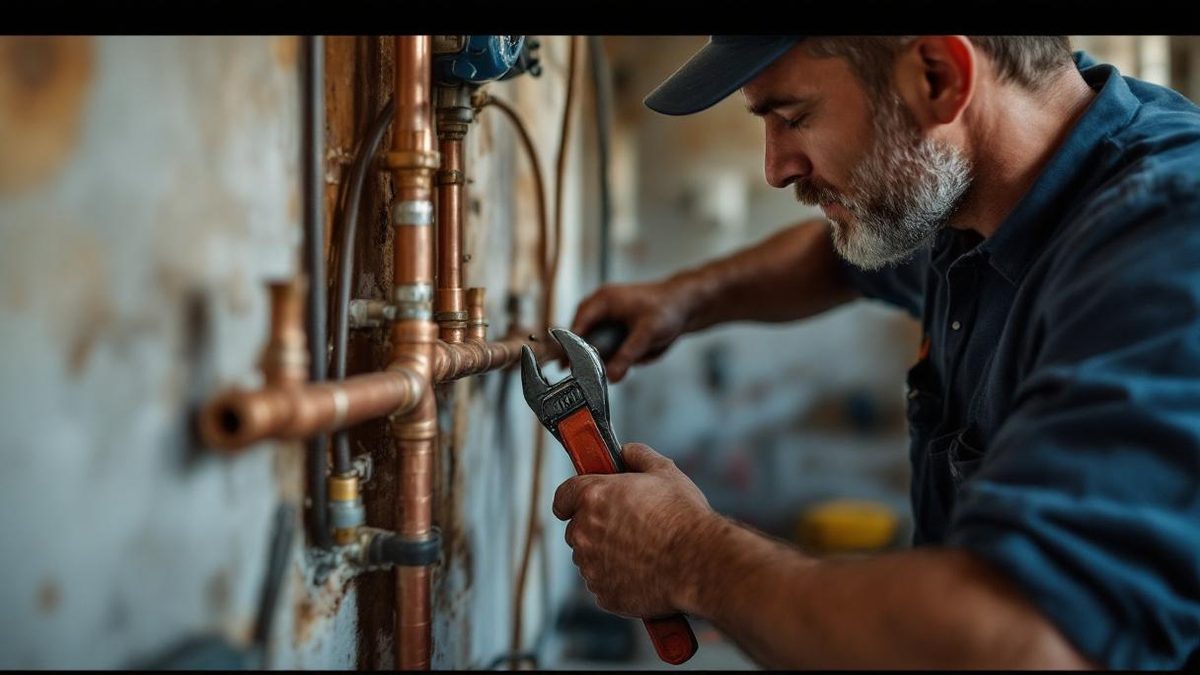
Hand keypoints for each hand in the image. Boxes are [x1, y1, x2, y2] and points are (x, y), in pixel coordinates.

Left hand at [552, 443, 713, 617]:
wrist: (699, 563)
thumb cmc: (683, 518)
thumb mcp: (665, 472)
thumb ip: (639, 456)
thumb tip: (627, 452)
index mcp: (593, 497)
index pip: (563, 495)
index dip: (571, 498)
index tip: (576, 502)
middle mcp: (585, 532)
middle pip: (577, 528)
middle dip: (596, 527)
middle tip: (627, 526)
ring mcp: (591, 566)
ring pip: (589, 558)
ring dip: (606, 554)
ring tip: (642, 551)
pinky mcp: (603, 593)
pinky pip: (603, 584)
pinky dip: (617, 580)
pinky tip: (644, 572)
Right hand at [569, 279, 695, 382]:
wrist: (686, 305)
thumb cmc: (668, 308)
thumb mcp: (647, 334)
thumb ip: (628, 355)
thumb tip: (611, 375)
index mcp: (604, 300)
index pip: (577, 325)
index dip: (570, 346)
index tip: (567, 366)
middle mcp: (602, 307)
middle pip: (583, 335)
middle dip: (590, 354)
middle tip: (591, 373)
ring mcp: (609, 317)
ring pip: (597, 343)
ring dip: (608, 354)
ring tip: (629, 358)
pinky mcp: (617, 327)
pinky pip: (610, 345)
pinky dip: (619, 353)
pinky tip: (639, 353)